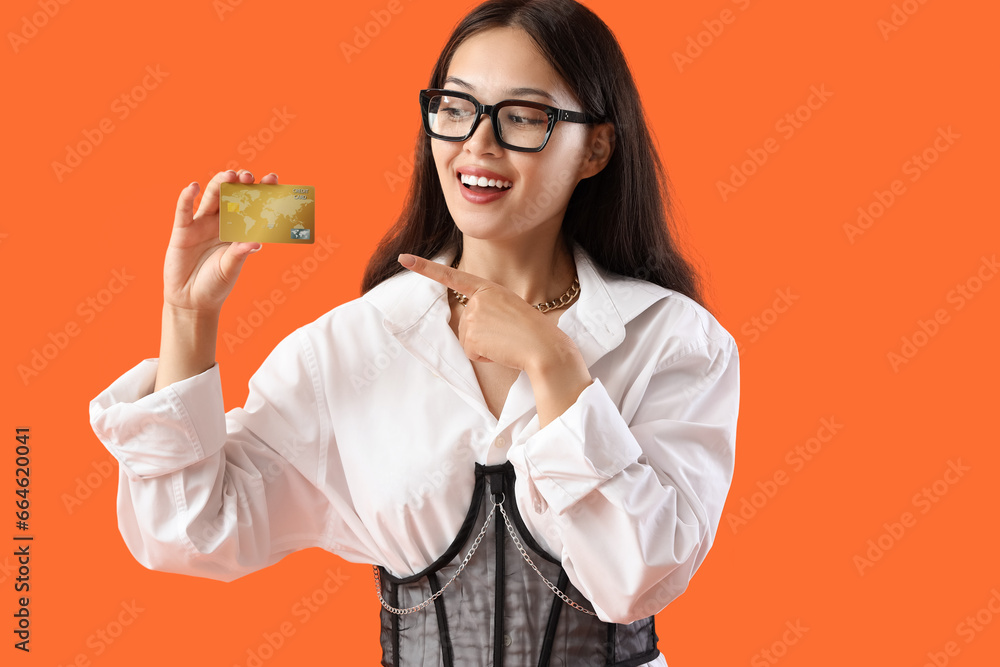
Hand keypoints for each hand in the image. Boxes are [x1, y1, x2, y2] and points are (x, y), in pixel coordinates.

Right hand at [163, 169, 277, 314]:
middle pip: (231, 198)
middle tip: (247, 176)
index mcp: (238, 231)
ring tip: (227, 176)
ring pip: (210, 199)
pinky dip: (187, 198)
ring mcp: (201, 225)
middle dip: (240, 185)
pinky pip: (184, 211)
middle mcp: (221, 224)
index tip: (273, 178)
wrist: (191, 301)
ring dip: (218, 185)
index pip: (252, 208)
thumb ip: (240, 254)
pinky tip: (194, 187)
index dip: (261, 193)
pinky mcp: (182, 231)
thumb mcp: (230, 269)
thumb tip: (256, 242)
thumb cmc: (215, 285)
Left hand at [397, 253, 576, 372]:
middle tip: (507, 334)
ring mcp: (474, 315)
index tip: (403, 259)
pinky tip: (502, 350)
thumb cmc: (534, 332)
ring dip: (485, 347)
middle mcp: (478, 299)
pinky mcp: (472, 335)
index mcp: (489, 288)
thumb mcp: (510, 311)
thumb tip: (472, 333)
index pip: (453, 276)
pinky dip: (486, 356)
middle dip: (483, 336)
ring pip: (469, 340)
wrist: (545, 347)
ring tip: (507, 342)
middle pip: (467, 323)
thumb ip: (489, 312)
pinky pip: (472, 352)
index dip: (425, 267)